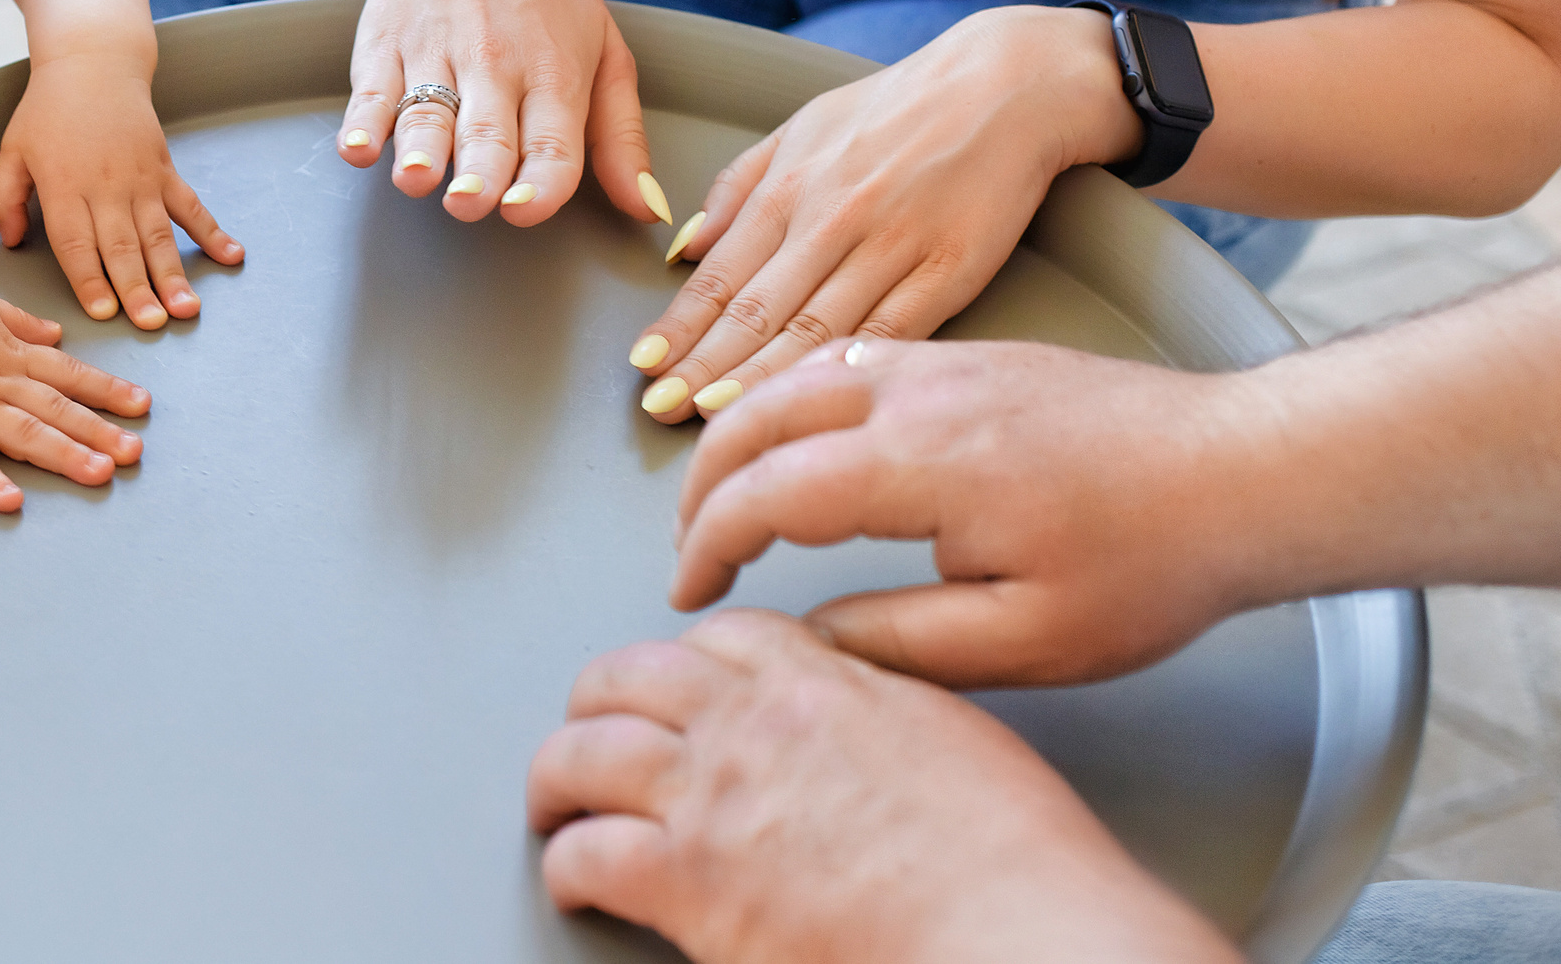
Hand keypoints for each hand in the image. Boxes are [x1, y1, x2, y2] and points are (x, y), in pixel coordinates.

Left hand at [0, 51, 242, 327]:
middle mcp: (105, 186)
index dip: (90, 279)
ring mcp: (141, 179)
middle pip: (122, 246)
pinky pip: (192, 206)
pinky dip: (213, 232)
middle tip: (152, 324)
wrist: (94, 63)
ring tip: (186, 309)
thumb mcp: (11, 151)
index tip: (104, 311)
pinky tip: (231, 256)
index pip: (77, 242)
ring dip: (174, 274)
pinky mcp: (164, 170)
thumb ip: (3, 199)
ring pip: (159, 235)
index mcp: (64, 186)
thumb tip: (12, 241)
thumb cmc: (48, 111)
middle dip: (138, 289)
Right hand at [0, 266, 150, 513]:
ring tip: (99, 473)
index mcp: (10, 352)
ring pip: (25, 433)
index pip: (69, 373)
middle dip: (99, 431)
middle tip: (134, 454)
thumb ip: (22, 322)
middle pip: (57, 409)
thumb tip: (56, 331)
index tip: (141, 405)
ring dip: (65, 454)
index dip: (107, 390)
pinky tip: (11, 499)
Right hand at [334, 0, 660, 228]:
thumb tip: (646, 209)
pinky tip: (358, 147)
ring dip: (420, 148)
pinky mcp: (386, 45)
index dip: (540, 181)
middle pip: (488, 132)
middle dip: (478, 173)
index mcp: (555, 74)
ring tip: (417, 177)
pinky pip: (371, 90)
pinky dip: (362, 120)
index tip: (524, 209)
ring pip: (427, 112)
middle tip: (470, 203)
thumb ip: (620, 137)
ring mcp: (436, 54)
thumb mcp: (603, 50)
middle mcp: (496, 66)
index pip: (553, 141)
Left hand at [527, 611, 1238, 963]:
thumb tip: (863, 735)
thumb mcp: (955, 744)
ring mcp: (714, 794)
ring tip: (552, 798)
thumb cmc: (1014, 867)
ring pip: (585, 752)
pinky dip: (569, 865)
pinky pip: (590, 853)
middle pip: (630, 676)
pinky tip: (572, 878)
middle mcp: (754, 722)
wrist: (1016, 932)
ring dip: (558, 775)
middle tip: (588, 729)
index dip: (685, 657)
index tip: (675, 682)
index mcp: (827, 685)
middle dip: (598, 701)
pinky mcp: (689, 876)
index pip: (724, 637)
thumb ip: (884, 720)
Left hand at [629, 4, 1138, 420]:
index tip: (645, 365)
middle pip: (753, 310)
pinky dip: (842, 368)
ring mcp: (890, 250)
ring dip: (755, 379)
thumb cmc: (900, 107)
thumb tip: (683, 249)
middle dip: (699, 366)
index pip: (719, 273)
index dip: (678, 325)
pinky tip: (810, 400)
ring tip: (711, 420)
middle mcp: (830, 221)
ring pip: (811, 329)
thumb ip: (738, 189)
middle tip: (658, 410)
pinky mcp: (947, 274)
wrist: (1008, 85)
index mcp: (790, 188)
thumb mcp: (803, 127)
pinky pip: (886, 332)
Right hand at [670, 338, 1269, 686]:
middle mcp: (913, 392)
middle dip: (701, 481)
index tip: (691, 591)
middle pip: (758, 416)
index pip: (764, 492)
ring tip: (722, 491)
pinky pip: (846, 360)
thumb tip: (809, 637)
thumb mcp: (1026, 640)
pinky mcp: (969, 354)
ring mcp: (941, 362)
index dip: (708, 544)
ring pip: (795, 376)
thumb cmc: (1150, 562)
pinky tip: (796, 434)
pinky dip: (792, 395)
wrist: (1243, 470)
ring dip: (740, 430)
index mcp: (916, 463)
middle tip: (689, 543)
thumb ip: (900, 642)